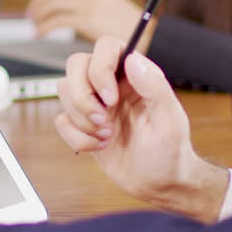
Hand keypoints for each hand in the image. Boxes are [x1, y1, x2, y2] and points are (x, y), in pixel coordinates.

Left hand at [27, 0, 146, 43]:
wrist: (150, 36)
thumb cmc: (129, 27)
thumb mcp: (107, 5)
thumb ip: (86, 3)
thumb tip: (62, 11)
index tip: (35, 7)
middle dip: (37, 5)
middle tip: (31, 17)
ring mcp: (90, 3)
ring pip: (52, 5)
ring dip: (39, 17)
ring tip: (36, 27)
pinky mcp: (88, 19)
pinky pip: (57, 20)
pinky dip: (44, 27)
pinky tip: (40, 34)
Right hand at [54, 35, 228, 222]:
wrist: (158, 185)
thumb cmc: (170, 152)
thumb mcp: (170, 121)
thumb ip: (155, 87)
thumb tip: (133, 59)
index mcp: (134, 75)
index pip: (106, 47)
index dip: (100, 68)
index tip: (111, 99)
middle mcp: (111, 83)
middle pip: (76, 65)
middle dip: (83, 97)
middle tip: (103, 121)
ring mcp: (94, 103)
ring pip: (64, 90)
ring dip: (82, 119)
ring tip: (106, 136)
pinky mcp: (82, 124)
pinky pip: (61, 119)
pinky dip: (76, 137)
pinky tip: (98, 146)